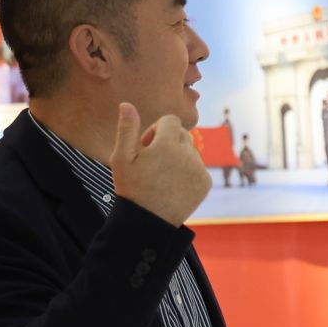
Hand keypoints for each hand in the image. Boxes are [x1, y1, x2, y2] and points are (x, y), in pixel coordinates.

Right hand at [109, 103, 208, 226]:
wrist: (148, 222)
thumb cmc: (131, 188)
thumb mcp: (121, 158)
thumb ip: (126, 129)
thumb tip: (127, 104)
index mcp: (167, 144)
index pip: (170, 120)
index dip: (156, 130)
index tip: (146, 146)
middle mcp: (188, 154)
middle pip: (182, 135)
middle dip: (168, 143)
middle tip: (152, 162)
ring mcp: (199, 169)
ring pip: (190, 151)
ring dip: (178, 157)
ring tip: (162, 176)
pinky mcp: (206, 182)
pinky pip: (198, 167)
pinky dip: (187, 172)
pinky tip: (173, 186)